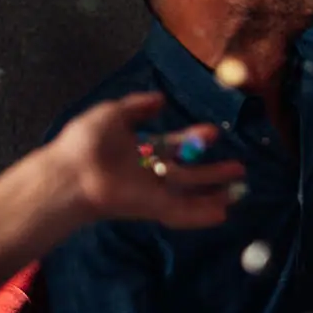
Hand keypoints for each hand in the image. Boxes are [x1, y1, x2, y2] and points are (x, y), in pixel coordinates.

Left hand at [45, 93, 246, 229]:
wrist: (72, 173)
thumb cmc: (87, 142)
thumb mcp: (112, 113)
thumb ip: (137, 106)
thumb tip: (161, 98)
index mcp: (138, 150)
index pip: (172, 146)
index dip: (192, 140)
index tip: (213, 132)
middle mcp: (148, 173)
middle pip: (187, 173)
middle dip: (213, 171)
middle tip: (239, 167)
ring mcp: (152, 192)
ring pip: (189, 194)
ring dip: (215, 193)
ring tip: (240, 191)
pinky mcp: (153, 208)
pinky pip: (181, 213)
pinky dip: (201, 214)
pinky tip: (223, 214)